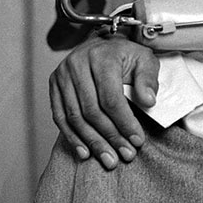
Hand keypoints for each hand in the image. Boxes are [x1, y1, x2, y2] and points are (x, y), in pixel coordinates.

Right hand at [49, 34, 159, 169]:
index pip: (111, 98)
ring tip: (108, 159)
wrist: (101, 44)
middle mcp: (77, 64)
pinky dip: (72, 137)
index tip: (137, 140)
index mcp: (102, 56)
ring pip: (75, 117)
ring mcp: (62, 75)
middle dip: (110, 136)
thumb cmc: (124, 55)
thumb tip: (148, 101)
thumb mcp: (144, 59)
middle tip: (125, 154)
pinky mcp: (53, 85)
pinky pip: (60, 117)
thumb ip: (148, 79)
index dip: (124, 122)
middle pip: (92, 110)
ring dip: (93, 142)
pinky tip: (85, 152)